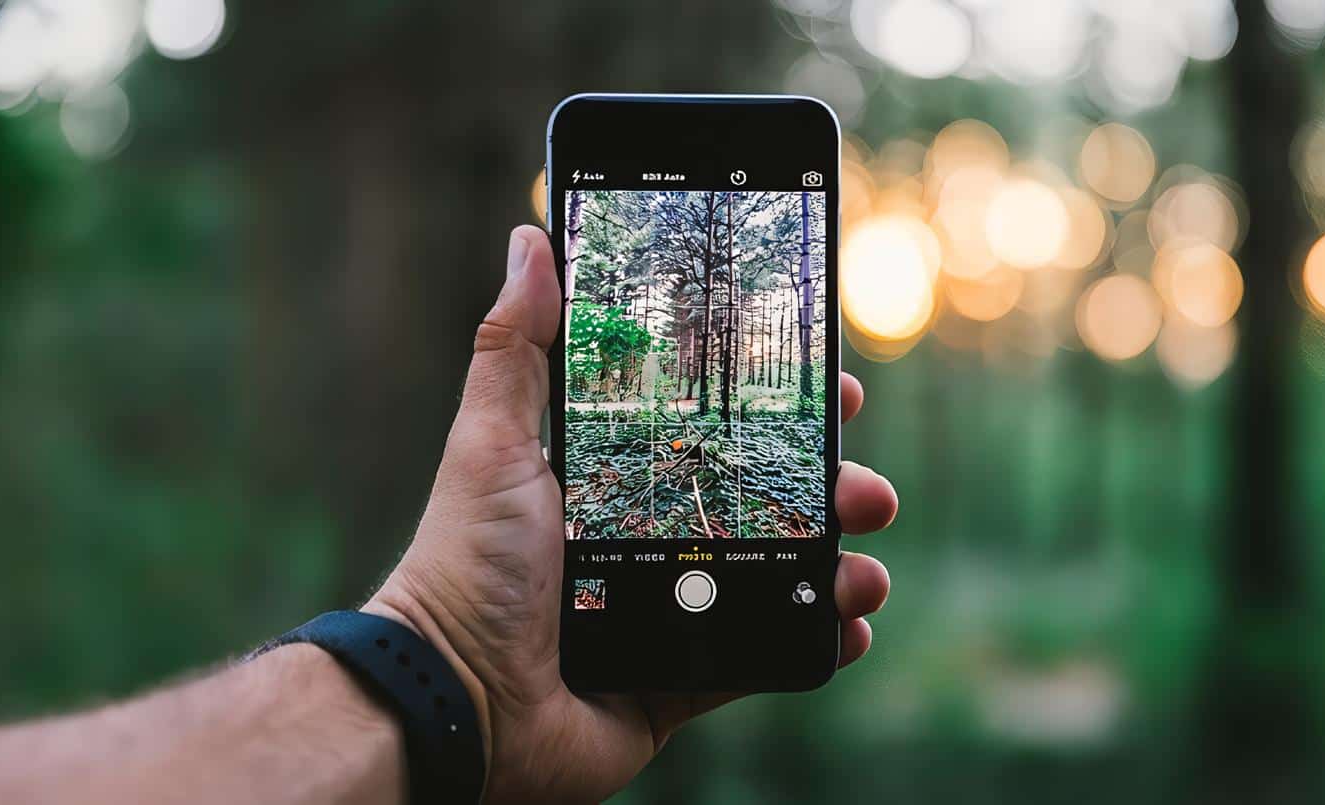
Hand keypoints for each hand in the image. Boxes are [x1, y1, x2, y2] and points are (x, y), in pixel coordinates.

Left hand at [365, 226, 897, 802]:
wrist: (457, 697)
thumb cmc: (467, 563)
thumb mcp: (492, 442)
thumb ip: (516, 346)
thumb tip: (533, 241)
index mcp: (622, 480)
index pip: (719, 430)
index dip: (781, 413)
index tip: (836, 393)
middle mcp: (656, 538)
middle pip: (767, 500)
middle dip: (832, 487)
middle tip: (866, 487)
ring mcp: (676, 608)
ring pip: (783, 575)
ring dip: (841, 564)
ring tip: (865, 567)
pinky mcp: (685, 677)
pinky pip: (769, 655)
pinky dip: (818, 639)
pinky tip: (849, 625)